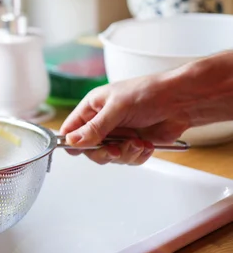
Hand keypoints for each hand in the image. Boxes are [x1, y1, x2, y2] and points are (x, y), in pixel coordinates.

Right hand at [59, 74, 189, 165]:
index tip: (84, 148)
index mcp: (91, 108)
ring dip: (126, 153)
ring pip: (109, 157)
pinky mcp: (133, 145)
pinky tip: (146, 144)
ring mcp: (118, 135)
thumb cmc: (148, 93)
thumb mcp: (117, 108)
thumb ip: (95, 127)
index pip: (70, 129)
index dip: (72, 142)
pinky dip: (137, 156)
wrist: (181, 101)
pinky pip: (127, 160)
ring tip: (138, 142)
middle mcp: (102, 122)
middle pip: (89, 149)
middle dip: (104, 152)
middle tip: (116, 149)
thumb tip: (72, 141)